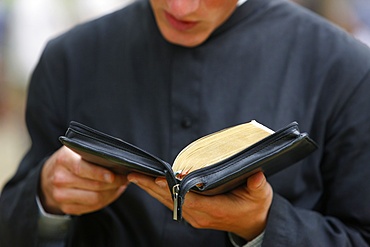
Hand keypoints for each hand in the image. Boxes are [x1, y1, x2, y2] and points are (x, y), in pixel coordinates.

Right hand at [39, 146, 127, 214]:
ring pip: (95, 198)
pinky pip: (92, 207)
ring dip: (111, 192)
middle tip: (125, 178)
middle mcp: (59, 178)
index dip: (99, 173)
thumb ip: (96, 149)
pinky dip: (105, 201)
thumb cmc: (70, 160)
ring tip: (119, 185)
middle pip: (93, 185)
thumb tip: (119, 153)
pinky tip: (111, 193)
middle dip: (114, 183)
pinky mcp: (67, 207)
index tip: (113, 175)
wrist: (49, 176)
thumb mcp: (77, 149)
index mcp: (64, 160)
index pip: (82, 168)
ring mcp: (61, 195)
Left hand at [127, 171, 272, 240]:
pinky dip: (159, 194)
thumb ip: (257, 185)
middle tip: (134, 175)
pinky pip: (172, 204)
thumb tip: (256, 175)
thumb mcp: (260, 194)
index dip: (172, 188)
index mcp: (215, 210)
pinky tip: (149, 185)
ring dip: (151, 190)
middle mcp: (200, 215)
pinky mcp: (192, 214)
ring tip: (135, 178)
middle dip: (151, 187)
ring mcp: (194, 216)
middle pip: (171, 200)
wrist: (252, 224)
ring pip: (168, 202)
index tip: (157, 178)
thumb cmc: (255, 206)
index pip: (188, 199)